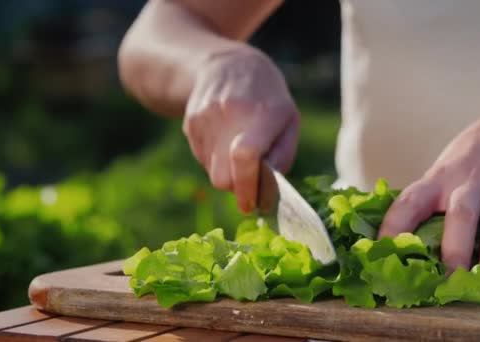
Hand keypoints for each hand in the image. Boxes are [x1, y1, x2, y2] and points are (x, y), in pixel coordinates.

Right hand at [183, 47, 298, 213]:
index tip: (251, 204)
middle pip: (222, 177)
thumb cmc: (268, 97)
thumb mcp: (289, 120)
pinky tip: (223, 137)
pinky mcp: (190, 124)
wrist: (226, 64)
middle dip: (236, 186)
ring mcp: (205, 118)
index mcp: (262, 113)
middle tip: (250, 179)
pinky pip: (202, 158)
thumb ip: (282, 155)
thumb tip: (268, 190)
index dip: (247, 187)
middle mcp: (229, 114)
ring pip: (211, 171)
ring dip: (226, 170)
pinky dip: (215, 158)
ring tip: (237, 146)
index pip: (245, 156)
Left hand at [378, 103, 479, 271]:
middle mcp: (467, 184)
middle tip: (449, 279)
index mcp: (436, 181)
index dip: (393, 227)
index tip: (382, 251)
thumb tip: (391, 247)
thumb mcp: (437, 178)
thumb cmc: (462, 166)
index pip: (408, 203)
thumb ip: (423, 207)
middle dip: (455, 249)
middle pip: (460, 215)